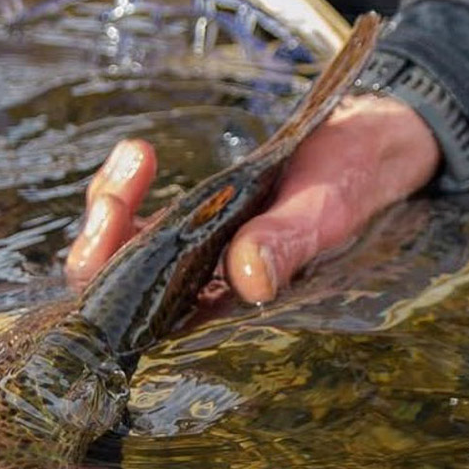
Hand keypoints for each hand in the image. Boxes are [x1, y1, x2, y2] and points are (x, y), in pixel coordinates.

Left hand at [66, 95, 441, 301]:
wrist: (367, 146)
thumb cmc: (352, 183)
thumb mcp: (324, 209)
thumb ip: (287, 242)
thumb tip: (249, 279)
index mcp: (232, 312)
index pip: (151, 322)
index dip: (116, 287)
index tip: (116, 233)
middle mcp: (202, 294)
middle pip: (119, 289)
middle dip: (101, 242)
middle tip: (119, 192)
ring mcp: (191, 258)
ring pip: (118, 250)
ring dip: (110, 206)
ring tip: (139, 157)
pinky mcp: (188, 223)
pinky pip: (133, 216)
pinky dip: (126, 185)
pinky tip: (142, 154)